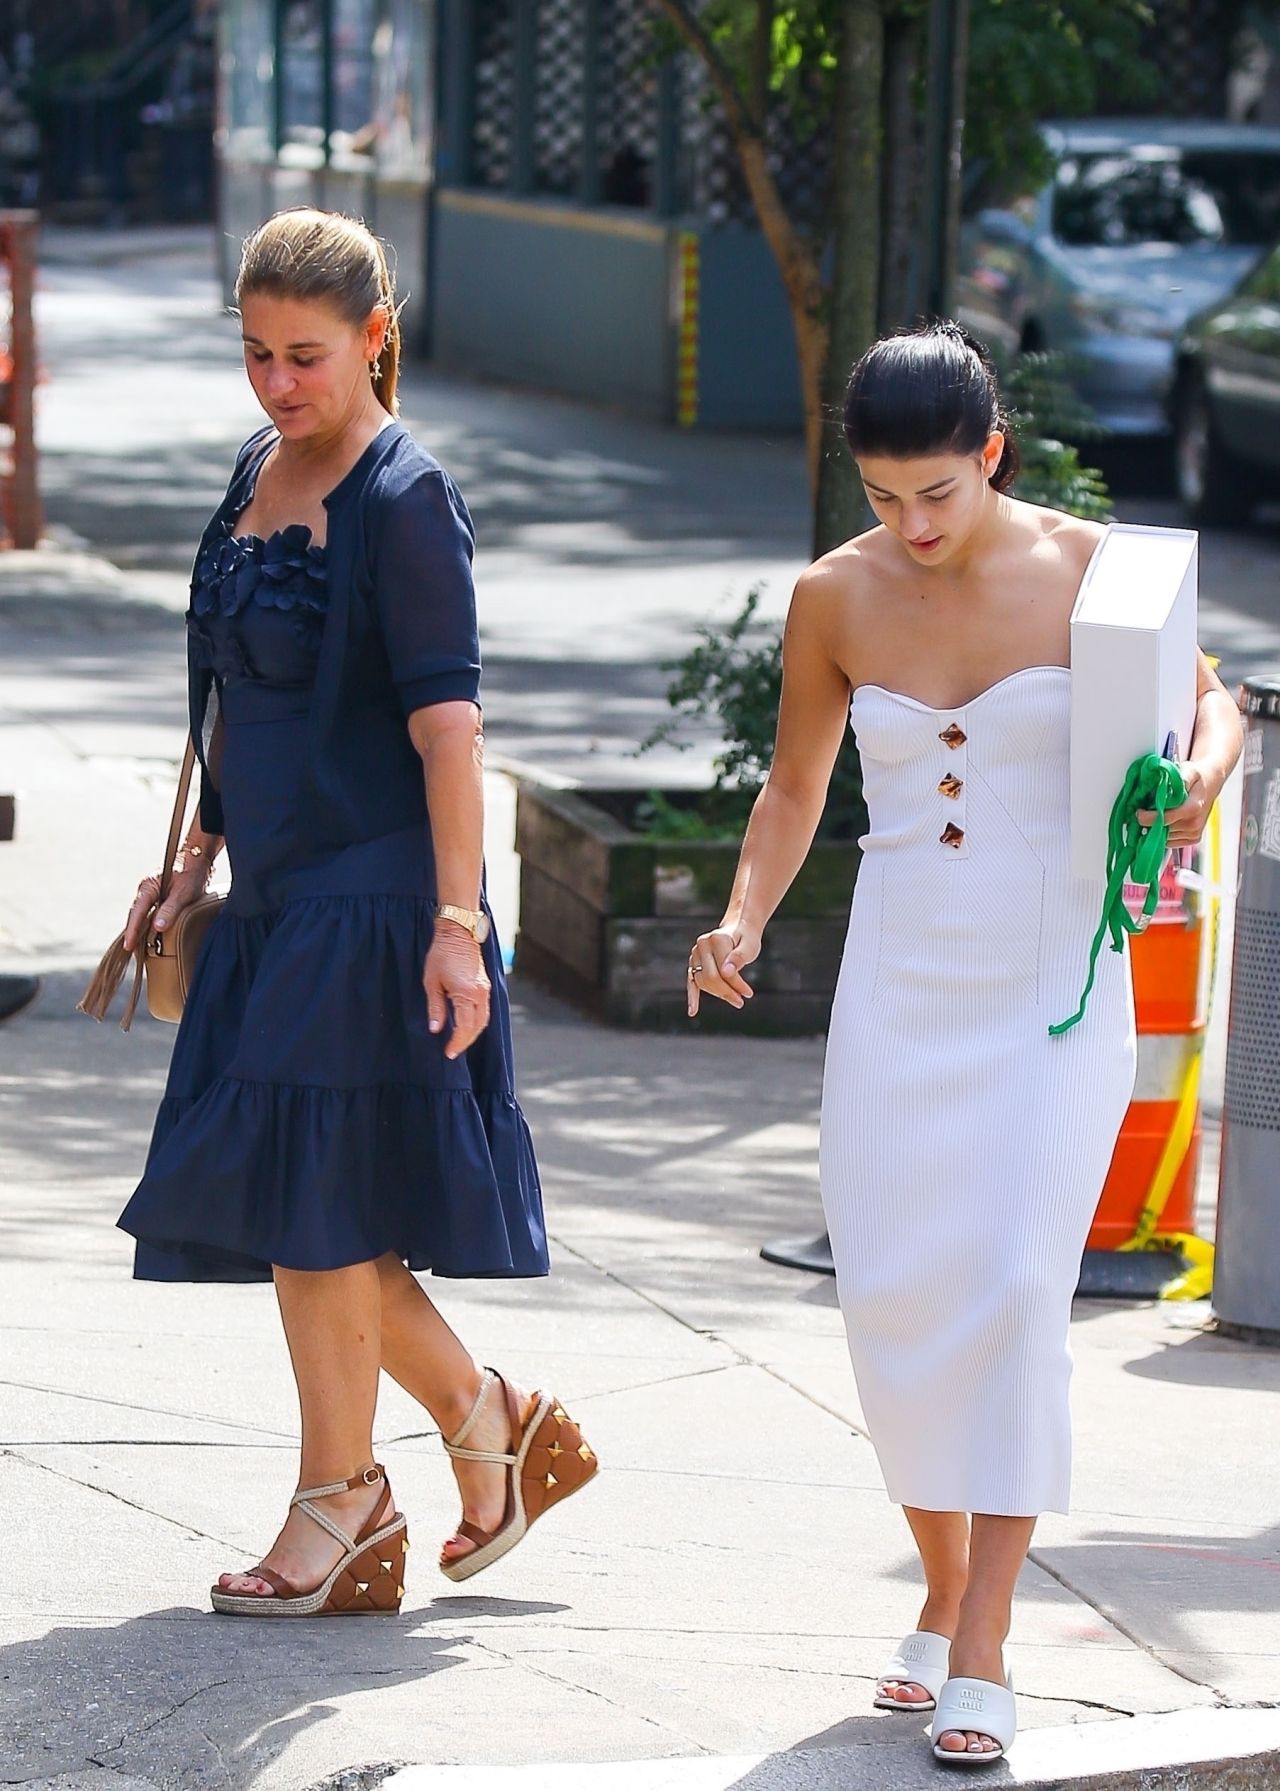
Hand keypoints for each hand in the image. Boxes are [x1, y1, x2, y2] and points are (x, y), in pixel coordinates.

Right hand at [121, 852, 211, 953]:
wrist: (197, 859)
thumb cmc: (191, 873)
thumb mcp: (183, 892)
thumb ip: (170, 909)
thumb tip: (157, 927)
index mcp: (148, 887)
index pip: (137, 913)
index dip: (132, 931)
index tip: (128, 946)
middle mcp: (146, 890)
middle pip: (136, 915)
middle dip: (132, 933)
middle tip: (130, 951)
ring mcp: (151, 893)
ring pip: (142, 914)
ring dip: (139, 929)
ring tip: (138, 948)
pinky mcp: (159, 896)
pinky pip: (149, 912)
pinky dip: (148, 924)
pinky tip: (150, 934)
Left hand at [424, 920, 491, 1059]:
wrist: (458, 933)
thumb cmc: (441, 955)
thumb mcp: (431, 982)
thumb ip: (435, 1008)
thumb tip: (435, 1030)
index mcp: (466, 993)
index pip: (465, 1027)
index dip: (457, 1043)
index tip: (448, 1053)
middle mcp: (479, 994)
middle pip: (477, 1027)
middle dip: (465, 1041)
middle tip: (452, 1051)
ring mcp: (485, 990)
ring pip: (483, 1020)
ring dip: (472, 1033)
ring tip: (458, 1042)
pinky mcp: (485, 986)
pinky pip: (484, 1011)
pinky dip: (476, 1022)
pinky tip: (465, 1026)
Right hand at [687, 923, 760, 1016]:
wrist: (738, 929)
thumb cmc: (747, 939)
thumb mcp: (750, 946)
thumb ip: (739, 957)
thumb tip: (727, 972)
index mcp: (716, 939)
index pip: (724, 970)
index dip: (736, 985)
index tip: (748, 994)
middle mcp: (702, 944)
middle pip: (711, 977)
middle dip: (727, 992)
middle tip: (741, 1001)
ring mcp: (695, 953)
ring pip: (703, 981)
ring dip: (718, 994)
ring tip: (734, 998)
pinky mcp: (693, 962)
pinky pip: (692, 981)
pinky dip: (692, 996)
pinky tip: (693, 1011)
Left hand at [1138, 763, 1215, 847]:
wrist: (1210, 784)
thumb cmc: (1197, 778)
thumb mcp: (1189, 771)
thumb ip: (1178, 779)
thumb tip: (1166, 784)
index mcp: (1193, 808)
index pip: (1166, 819)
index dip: (1149, 818)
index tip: (1138, 813)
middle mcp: (1194, 823)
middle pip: (1163, 830)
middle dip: (1149, 822)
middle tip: (1142, 812)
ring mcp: (1194, 833)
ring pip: (1165, 838)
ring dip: (1156, 829)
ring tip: (1153, 815)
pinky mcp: (1193, 839)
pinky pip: (1170, 842)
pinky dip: (1163, 834)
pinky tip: (1162, 823)